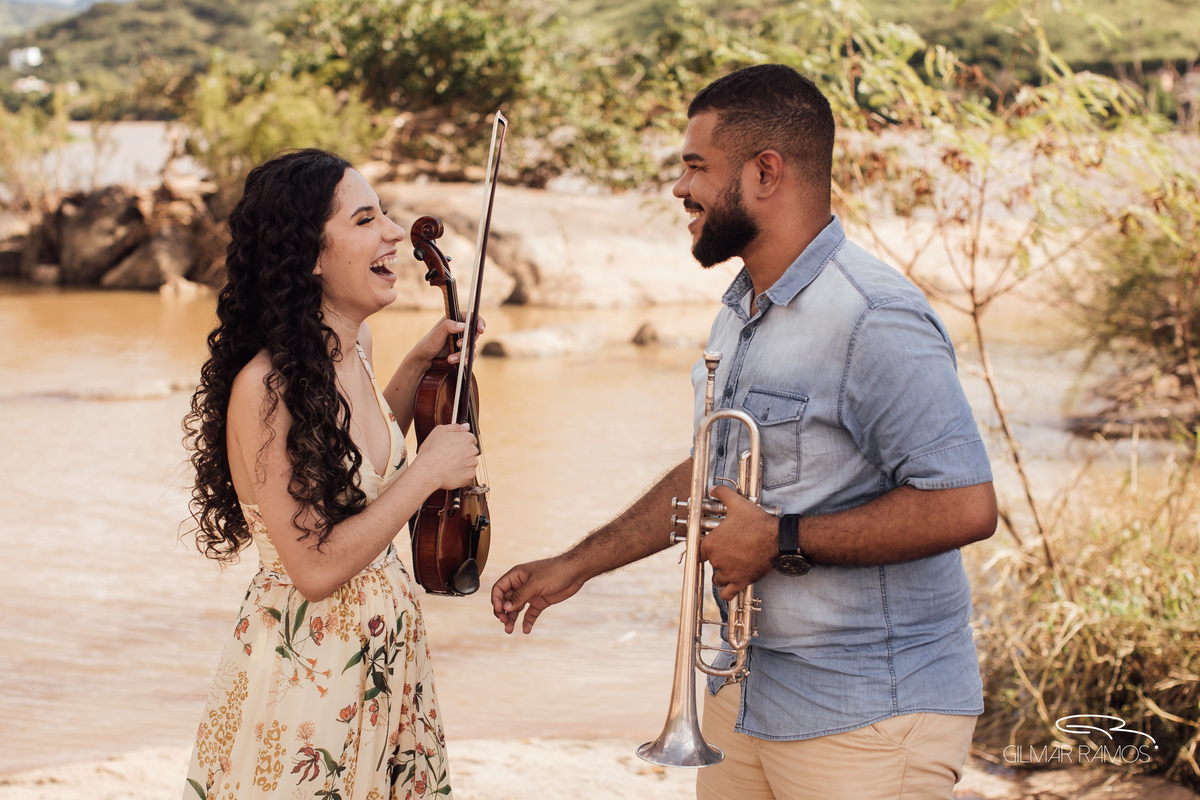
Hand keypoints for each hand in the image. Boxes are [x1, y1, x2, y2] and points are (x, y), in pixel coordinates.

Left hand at [408, 316, 486, 366]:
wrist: (424, 360)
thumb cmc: (427, 344)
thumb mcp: (436, 334)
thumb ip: (448, 326)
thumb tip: (464, 325)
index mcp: (454, 321)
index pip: (471, 318)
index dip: (479, 322)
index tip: (480, 330)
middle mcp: (460, 330)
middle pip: (474, 334)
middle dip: (468, 341)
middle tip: (458, 345)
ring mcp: (462, 342)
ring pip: (472, 347)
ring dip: (463, 354)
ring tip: (450, 359)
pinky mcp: (462, 353)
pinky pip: (470, 357)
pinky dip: (465, 360)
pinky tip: (458, 363)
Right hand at [412, 423, 478, 489]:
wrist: (428, 472)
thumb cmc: (431, 451)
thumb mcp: (439, 431)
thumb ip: (455, 427)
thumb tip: (466, 426)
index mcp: (467, 438)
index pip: (470, 439)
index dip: (460, 443)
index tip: (452, 447)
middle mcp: (472, 450)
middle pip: (471, 451)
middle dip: (462, 453)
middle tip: (448, 457)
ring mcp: (472, 464)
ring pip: (470, 463)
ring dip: (462, 464)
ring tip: (448, 466)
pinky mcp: (470, 476)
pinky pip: (468, 475)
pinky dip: (461, 475)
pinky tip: (451, 473)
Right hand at [490, 556, 585, 634]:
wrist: (575, 572)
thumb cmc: (555, 571)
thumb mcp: (536, 583)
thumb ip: (520, 596)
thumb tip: (506, 608)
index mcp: (516, 576)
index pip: (499, 588)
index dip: (496, 600)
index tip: (500, 611)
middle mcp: (521, 585)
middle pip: (506, 600)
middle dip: (503, 612)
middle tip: (505, 623)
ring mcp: (530, 594)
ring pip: (516, 609)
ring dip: (512, 619)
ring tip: (510, 630)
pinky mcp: (540, 601)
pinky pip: (530, 613)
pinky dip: (527, 621)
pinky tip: (526, 630)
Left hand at [699, 485, 776, 601]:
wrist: (777, 540)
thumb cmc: (756, 523)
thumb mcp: (738, 504)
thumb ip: (723, 494)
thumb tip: (713, 488)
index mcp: (711, 544)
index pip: (699, 551)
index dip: (705, 550)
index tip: (711, 548)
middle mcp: (716, 560)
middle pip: (710, 564)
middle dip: (719, 560)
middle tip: (730, 553)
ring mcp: (728, 573)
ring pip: (717, 579)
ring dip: (722, 575)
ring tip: (732, 566)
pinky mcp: (741, 582)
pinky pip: (727, 594)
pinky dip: (727, 592)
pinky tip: (731, 586)